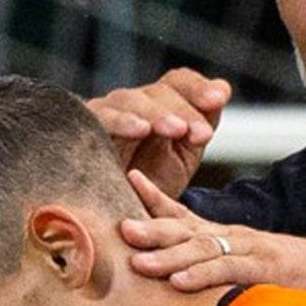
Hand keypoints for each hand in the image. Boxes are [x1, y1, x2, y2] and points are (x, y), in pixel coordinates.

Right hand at [87, 68, 231, 197]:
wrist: (122, 222)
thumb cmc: (151, 185)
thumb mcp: (183, 155)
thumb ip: (202, 122)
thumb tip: (222, 87)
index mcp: (159, 105)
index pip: (178, 82)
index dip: (198, 87)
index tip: (218, 100)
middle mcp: (131, 104)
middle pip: (157, 92)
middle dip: (183, 110)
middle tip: (202, 133)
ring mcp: (105, 114)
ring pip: (129, 101)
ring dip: (156, 114)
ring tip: (177, 129)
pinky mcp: (83, 130)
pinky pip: (99, 119)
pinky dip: (120, 122)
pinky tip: (140, 130)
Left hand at [121, 171, 305, 298]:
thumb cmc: (292, 276)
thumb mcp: (248, 266)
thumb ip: (217, 268)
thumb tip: (180, 279)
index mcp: (226, 237)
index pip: (186, 212)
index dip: (157, 198)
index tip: (130, 180)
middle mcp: (234, 238)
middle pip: (186, 229)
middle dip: (152, 227)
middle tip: (120, 227)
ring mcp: (250, 252)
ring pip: (202, 249)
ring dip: (168, 255)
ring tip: (138, 261)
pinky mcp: (264, 271)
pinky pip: (227, 272)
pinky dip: (201, 277)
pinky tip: (177, 283)